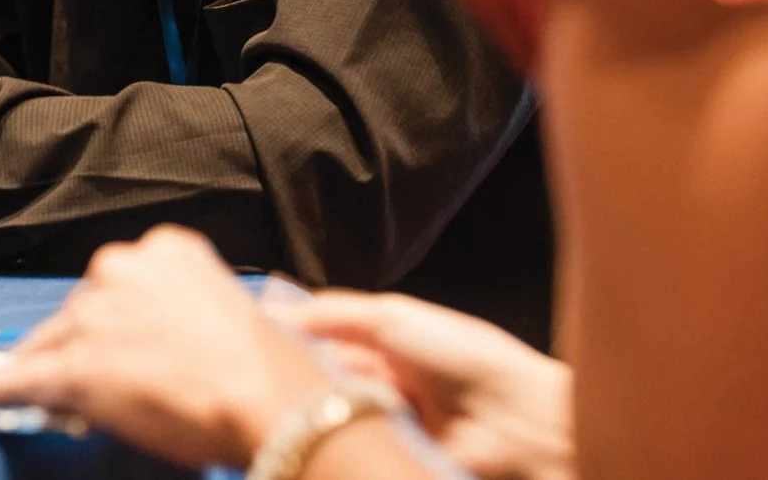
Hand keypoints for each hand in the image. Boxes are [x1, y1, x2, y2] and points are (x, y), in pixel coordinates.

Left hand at [0, 226, 334, 469]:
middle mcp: (121, 269)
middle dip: (85, 343)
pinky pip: (21, 377)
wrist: (267, 395)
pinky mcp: (76, 365)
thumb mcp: (221, 312)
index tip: (114, 336)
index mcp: (164, 249)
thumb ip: (176, 311)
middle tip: (105, 378)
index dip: (113, 319)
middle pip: (81, 309)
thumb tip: (149, 344)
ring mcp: (95, 316)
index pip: (118, 282)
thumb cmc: (263, 367)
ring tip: (41, 394)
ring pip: (53, 342)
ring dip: (48, 367)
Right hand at [282, 293, 572, 479]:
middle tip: (260, 369)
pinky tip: (320, 428)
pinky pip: (346, 445)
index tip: (247, 333)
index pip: (320, 335)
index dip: (287, 334)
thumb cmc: (466, 358)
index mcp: (384, 341)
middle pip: (319, 374)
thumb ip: (332, 311)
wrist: (519, 423)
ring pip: (328, 411)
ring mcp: (381, 423)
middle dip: (295, 372)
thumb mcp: (394, 317)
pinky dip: (334, 438)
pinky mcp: (383, 456)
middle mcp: (379, 381)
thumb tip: (273, 311)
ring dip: (315, 405)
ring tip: (293, 397)